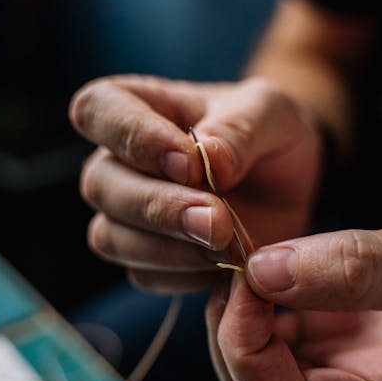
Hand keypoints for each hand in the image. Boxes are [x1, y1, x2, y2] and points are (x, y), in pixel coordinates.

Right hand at [69, 75, 321, 292]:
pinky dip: (186, 275)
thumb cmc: (265, 135)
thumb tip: (207, 159)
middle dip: (160, 206)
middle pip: (100, 184)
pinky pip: (145, 274)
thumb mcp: (271, 113)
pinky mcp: (144, 257)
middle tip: (218, 220)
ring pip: (111, 237)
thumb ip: (239, 128)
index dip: (133, 137)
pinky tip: (225, 264)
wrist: (284, 185)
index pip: (97, 109)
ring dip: (169, 248)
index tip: (189, 162)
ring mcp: (123, 214)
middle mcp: (117, 161)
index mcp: (135, 105)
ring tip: (226, 245)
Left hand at [206, 226, 381, 380]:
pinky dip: (264, 301)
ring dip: (242, 318)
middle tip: (239, 275)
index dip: (247, 351)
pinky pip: (281, 330)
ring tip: (251, 266)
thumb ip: (361, 270)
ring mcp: (347, 367)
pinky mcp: (343, 336)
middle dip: (232, 338)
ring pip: (260, 366)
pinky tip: (272, 266)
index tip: (248, 284)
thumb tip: (266, 269)